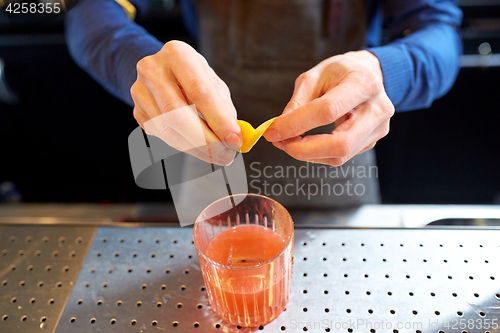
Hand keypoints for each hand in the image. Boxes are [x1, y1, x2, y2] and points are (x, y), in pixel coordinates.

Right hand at [131, 40, 241, 164]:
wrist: (163, 71)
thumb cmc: (194, 77)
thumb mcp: (213, 83)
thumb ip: (224, 108)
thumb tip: (235, 138)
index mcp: (177, 54)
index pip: (199, 91)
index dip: (218, 119)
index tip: (235, 140)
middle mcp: (153, 70)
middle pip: (177, 114)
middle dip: (206, 141)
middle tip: (226, 155)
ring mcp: (140, 91)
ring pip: (169, 131)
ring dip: (197, 149)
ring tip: (218, 154)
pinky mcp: (137, 111)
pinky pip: (163, 137)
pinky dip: (185, 146)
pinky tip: (200, 147)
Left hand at [264, 50, 393, 165]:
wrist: (370, 75)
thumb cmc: (340, 73)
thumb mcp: (316, 76)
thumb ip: (298, 102)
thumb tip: (279, 129)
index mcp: (364, 84)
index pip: (327, 111)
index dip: (296, 124)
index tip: (273, 131)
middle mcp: (377, 109)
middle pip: (340, 144)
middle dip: (303, 149)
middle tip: (281, 143)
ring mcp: (378, 129)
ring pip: (340, 156)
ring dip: (307, 154)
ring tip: (288, 142)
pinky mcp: (372, 142)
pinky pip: (340, 157)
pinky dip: (317, 154)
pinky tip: (306, 144)